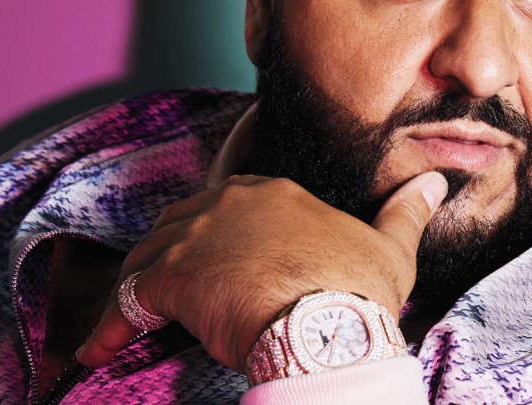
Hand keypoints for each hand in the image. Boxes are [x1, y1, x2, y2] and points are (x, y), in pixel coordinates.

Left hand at [75, 171, 447, 372]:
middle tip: (170, 294)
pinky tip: (99, 347)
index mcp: (278, 195)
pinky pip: (129, 295)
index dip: (218, 237)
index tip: (217, 266)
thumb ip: (406, 212)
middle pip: (183, 223)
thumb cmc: (359, 292)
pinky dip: (111, 323)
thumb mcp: (391, 249)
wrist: (328, 326)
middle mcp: (232, 203)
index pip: (232, 206)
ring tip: (127, 324)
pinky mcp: (174, 275)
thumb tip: (432, 184)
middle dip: (173, 257)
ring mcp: (200, 235)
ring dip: (138, 288)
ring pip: (150, 255)